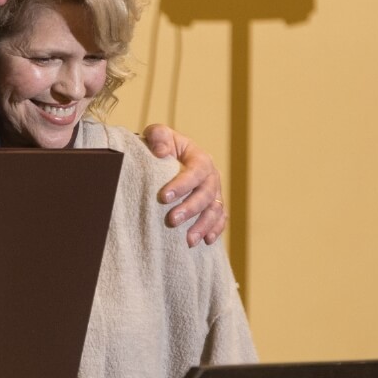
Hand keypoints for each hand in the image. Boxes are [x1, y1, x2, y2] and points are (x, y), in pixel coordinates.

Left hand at [143, 123, 226, 246]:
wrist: (166, 159)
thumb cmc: (161, 146)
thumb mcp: (158, 135)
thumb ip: (158, 137)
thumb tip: (162, 152)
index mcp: (200, 158)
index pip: (195, 171)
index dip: (182, 184)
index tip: (163, 197)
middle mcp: (211, 176)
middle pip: (207, 194)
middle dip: (190, 208)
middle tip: (172, 220)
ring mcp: (214, 192)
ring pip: (215, 210)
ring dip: (203, 225)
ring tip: (188, 241)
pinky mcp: (213, 206)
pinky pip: (220, 219)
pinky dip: (215, 230)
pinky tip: (206, 242)